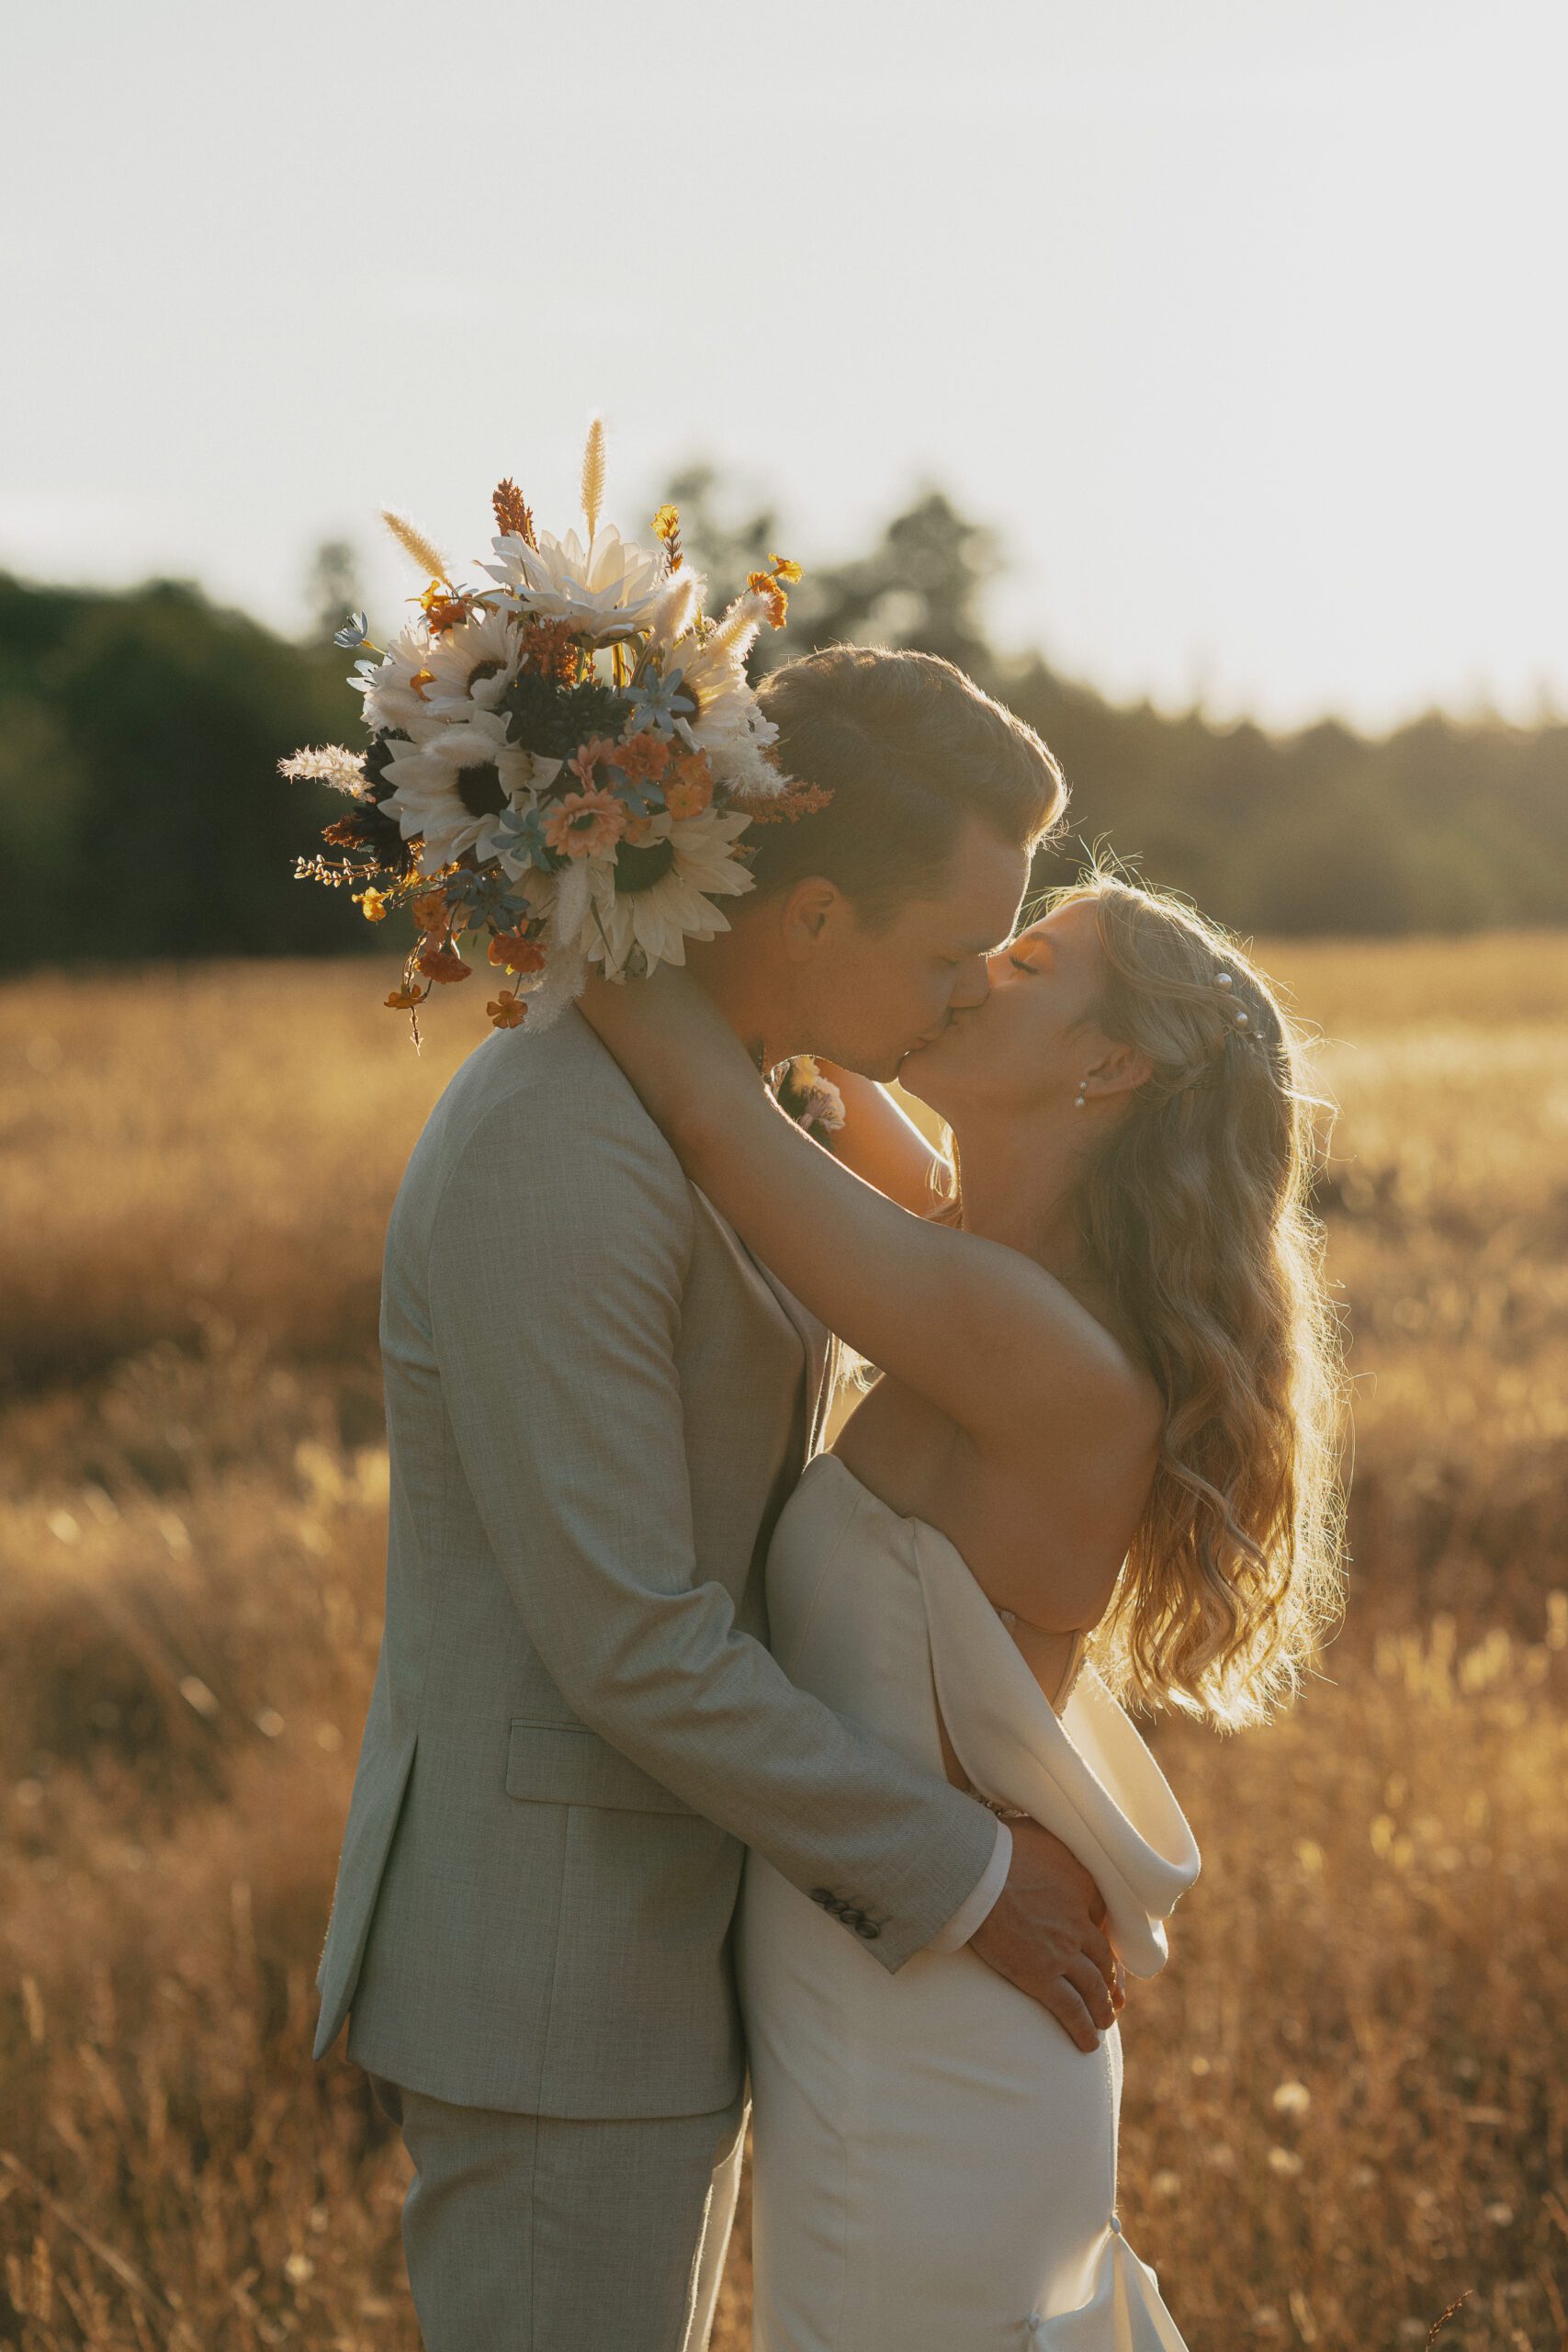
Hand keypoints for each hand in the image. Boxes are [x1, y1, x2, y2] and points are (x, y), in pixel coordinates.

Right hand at [968, 1817, 1122, 2051]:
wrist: (978, 1871)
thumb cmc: (1001, 1844)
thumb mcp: (1041, 1832)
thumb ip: (1055, 1844)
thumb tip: (1052, 1844)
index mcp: (1084, 1886)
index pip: (1100, 1918)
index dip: (1102, 1936)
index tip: (1102, 1949)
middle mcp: (1080, 1923)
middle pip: (1103, 1957)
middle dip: (1111, 1979)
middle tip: (1115, 1995)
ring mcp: (1063, 1952)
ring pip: (1094, 1987)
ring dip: (1103, 2007)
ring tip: (1106, 2019)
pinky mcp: (1041, 1977)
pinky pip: (1070, 2009)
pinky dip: (1082, 2028)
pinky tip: (1088, 2044)